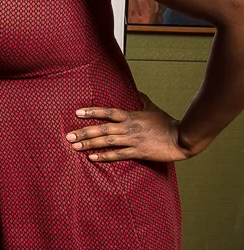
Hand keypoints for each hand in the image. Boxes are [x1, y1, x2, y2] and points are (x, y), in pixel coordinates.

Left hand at [65, 94, 193, 162]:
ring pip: (106, 142)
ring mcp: (132, 140)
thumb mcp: (152, 107)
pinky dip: (104, 156)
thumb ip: (141, 99)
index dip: (92, 112)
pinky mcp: (138, 152)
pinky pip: (118, 155)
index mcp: (130, 116)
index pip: (107, 112)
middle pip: (102, 128)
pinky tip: (92, 158)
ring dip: (89, 144)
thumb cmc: (167, 122)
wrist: (182, 138)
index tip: (77, 113)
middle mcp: (128, 127)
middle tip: (68, 135)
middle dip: (84, 132)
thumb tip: (135, 92)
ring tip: (75, 146)